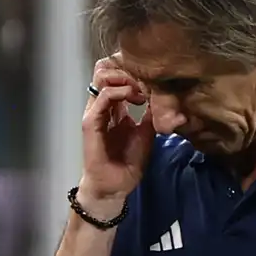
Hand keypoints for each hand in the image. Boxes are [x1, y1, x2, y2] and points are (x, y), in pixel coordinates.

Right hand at [80, 55, 183, 210]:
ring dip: (125, 78)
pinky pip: (103, 97)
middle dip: (128, 69)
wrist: (115, 186)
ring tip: (142, 88)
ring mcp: (94, 113)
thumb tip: (164, 97)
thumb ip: (150, 114)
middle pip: (107, 72)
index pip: (117, 78)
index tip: (155, 79)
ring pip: (102, 78)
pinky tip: (136, 97)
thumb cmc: (128, 162)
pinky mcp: (91, 122)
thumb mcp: (146, 132)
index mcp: (113, 108)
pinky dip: (120, 91)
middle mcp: (102, 107)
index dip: (134, 72)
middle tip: (147, 78)